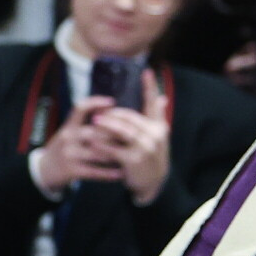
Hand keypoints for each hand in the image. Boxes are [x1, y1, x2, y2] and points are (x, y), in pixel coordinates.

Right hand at [30, 97, 123, 193]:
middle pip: (95, 132)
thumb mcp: (67, 132)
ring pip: (98, 153)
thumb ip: (83, 122)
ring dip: (115, 155)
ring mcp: (69, 155)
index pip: (80, 108)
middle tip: (132, 136)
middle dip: (115, 134)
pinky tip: (120, 173)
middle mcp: (68, 138)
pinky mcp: (72, 170)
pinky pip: (94, 172)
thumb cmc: (62, 149)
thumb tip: (106, 107)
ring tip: (130, 155)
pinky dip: (109, 173)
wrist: (43, 171)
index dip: (96, 102)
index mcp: (68, 126)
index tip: (112, 102)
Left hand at [87, 77, 172, 204]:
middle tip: (98, 112)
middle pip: (130, 117)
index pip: (154, 103)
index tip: (146, 71)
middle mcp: (155, 135)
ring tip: (93, 122)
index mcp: (159, 127)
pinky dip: (103, 144)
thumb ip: (156, 118)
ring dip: (106, 126)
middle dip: (113, 113)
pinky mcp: (134, 160)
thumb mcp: (157, 138)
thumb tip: (162, 97)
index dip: (150, 87)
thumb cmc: (150, 157)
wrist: (153, 184)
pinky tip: (93, 142)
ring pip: (122, 131)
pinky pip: (114, 148)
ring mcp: (146, 147)